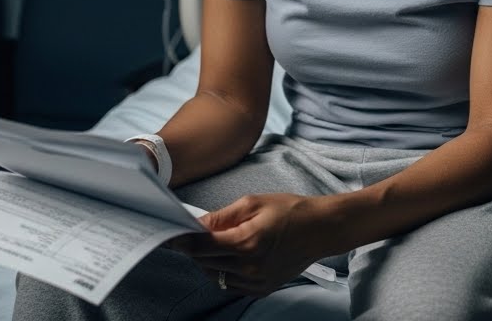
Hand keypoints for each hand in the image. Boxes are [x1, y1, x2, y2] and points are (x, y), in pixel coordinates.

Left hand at [171, 193, 326, 295]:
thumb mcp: (254, 203)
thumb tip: (196, 225)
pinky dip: (224, 272)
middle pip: (205, 262)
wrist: (322, 229)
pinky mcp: (262, 289)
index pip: (201, 247)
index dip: (181, 241)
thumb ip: (222, 217)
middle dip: (193, 249)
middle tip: (190, 236)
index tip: (169, 236)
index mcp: (247, 242)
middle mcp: (250, 266)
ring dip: (208, 262)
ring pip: (215, 276)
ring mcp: (257, 281)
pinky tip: (230, 257)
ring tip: (215, 245)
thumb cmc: (291, 210)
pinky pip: (231, 285)